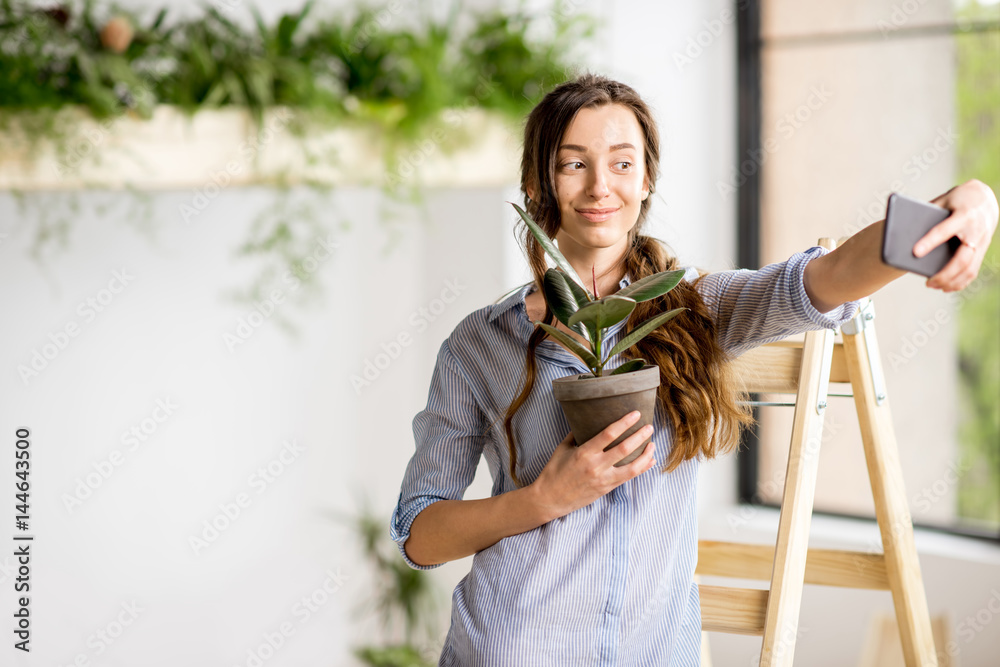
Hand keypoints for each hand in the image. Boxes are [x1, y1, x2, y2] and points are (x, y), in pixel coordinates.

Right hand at [528, 410, 656, 520]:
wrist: (550, 499)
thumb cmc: (554, 471)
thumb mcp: (562, 448)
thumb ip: (576, 434)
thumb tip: (588, 421)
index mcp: (584, 453)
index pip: (608, 434)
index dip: (624, 423)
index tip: (635, 414)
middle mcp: (596, 466)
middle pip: (624, 449)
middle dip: (640, 436)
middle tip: (649, 426)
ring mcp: (603, 479)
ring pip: (632, 467)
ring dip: (646, 455)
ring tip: (652, 444)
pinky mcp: (607, 489)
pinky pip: (629, 478)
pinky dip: (642, 468)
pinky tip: (649, 461)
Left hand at [916, 179, 998, 291]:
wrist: (985, 197)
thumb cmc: (958, 199)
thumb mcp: (944, 200)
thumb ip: (929, 213)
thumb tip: (907, 230)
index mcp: (964, 215)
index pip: (945, 231)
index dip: (929, 242)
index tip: (915, 252)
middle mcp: (976, 230)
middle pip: (962, 259)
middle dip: (944, 274)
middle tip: (927, 282)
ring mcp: (983, 242)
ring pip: (970, 269)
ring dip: (952, 281)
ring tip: (934, 286)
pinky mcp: (983, 249)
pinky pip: (974, 270)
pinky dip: (961, 281)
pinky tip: (947, 286)